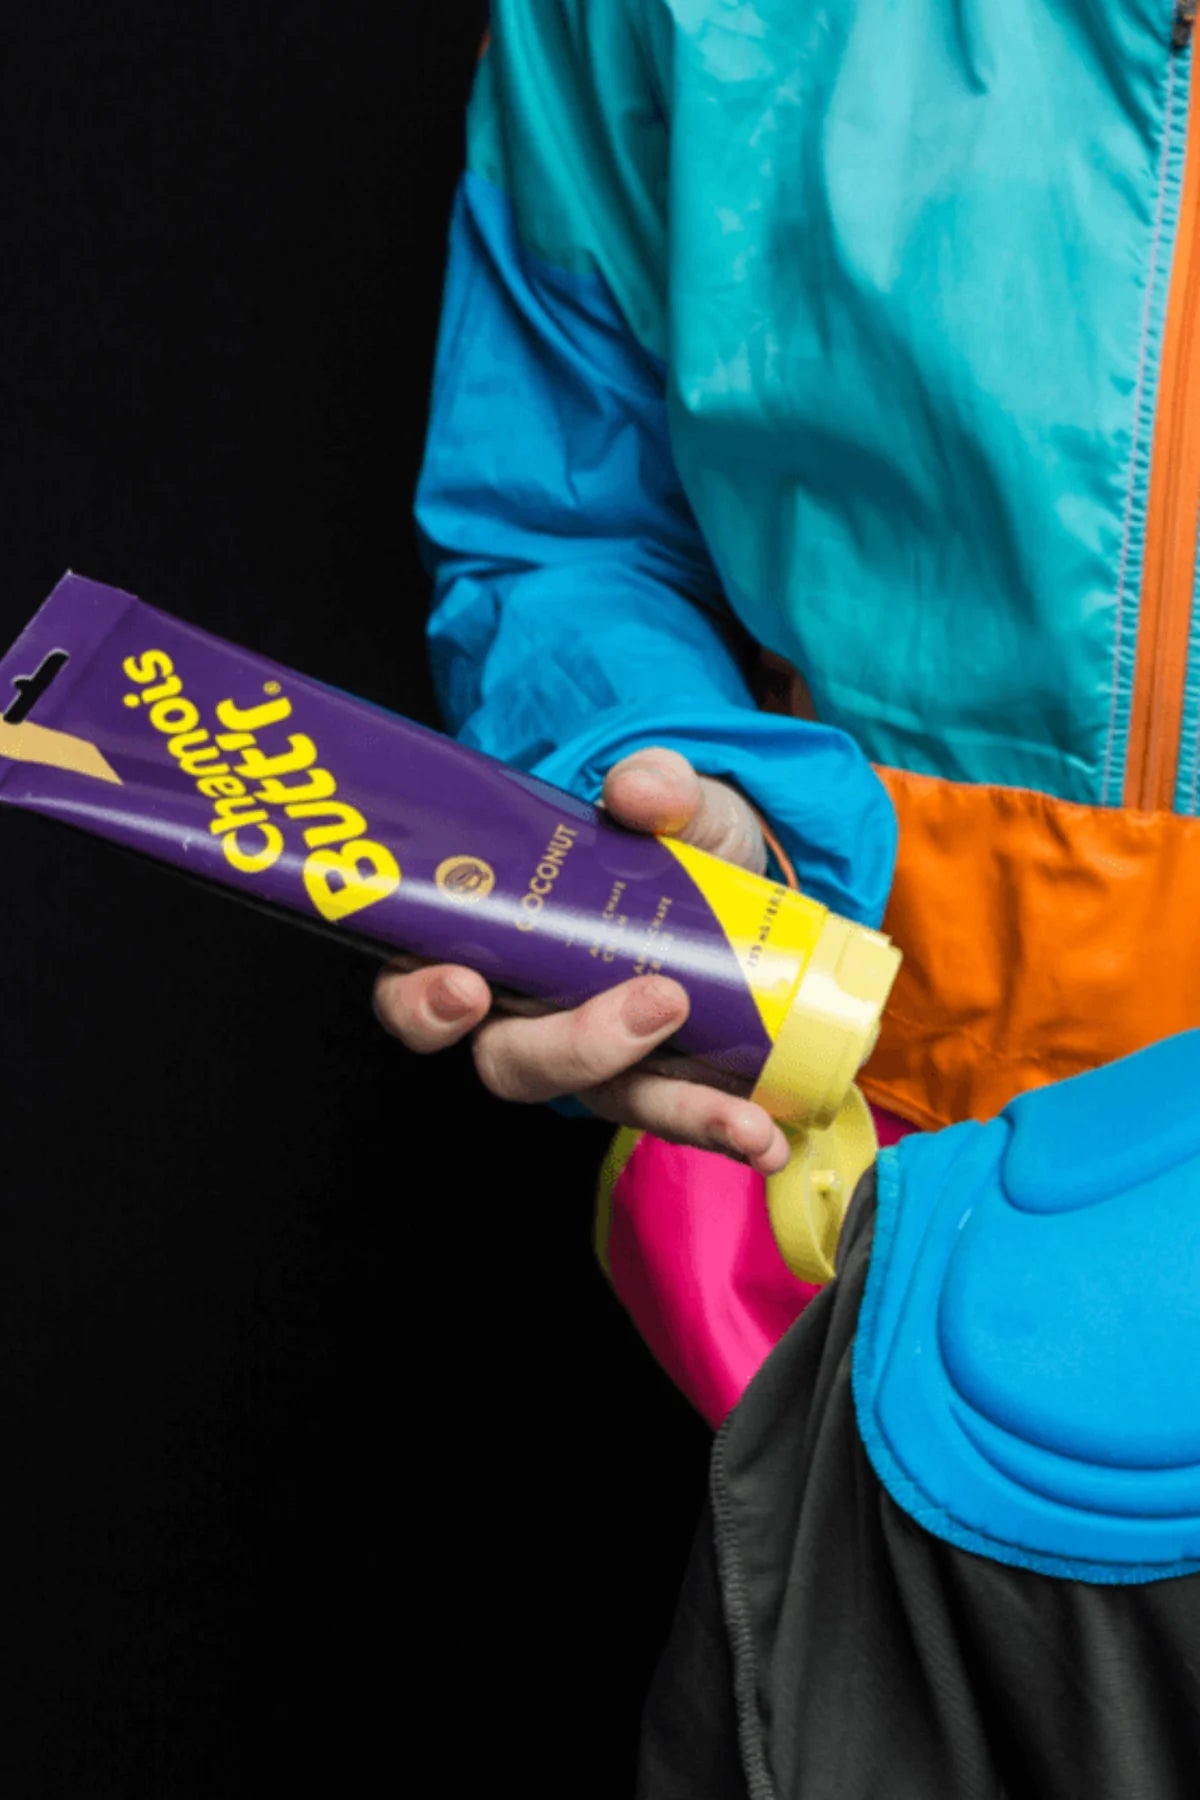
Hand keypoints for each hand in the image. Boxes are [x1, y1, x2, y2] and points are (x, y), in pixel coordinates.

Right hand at [372, 746, 790, 1172]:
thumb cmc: (664, 834)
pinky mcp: (660, 1075)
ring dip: (677, 1111)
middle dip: (579, 1048)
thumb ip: (656, 783)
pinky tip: (769, 1140)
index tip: (466, 989)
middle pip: (514, 1061)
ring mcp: (597, 1054)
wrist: (736, 865)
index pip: (417, 989)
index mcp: (487, 941)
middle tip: (657, 1006)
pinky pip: (678, 1111)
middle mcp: (528, 1013)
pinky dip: (723, 1127)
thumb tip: (640, 790)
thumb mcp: (667, 796)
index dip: (423, 1002)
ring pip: (609, 1098)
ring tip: (743, 1120)